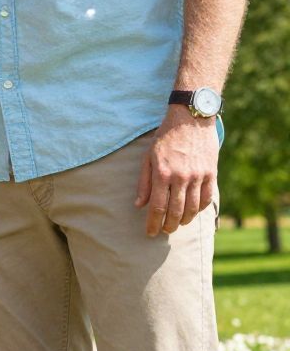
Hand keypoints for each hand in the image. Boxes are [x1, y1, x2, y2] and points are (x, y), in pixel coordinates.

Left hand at [135, 117, 218, 236]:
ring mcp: (198, 175)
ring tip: (178, 224)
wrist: (191, 117)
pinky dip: (200, 209)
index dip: (153, 224)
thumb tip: (139, 205)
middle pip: (176, 212)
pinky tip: (193, 212)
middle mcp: (181, 177)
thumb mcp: (148, 156)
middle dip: (168, 226)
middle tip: (164, 231)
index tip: (150, 233)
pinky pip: (207, 198)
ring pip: (193, 208)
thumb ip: (144, 182)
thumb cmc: (166, 136)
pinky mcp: (211, 172)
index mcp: (163, 174)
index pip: (157, 208)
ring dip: (185, 221)